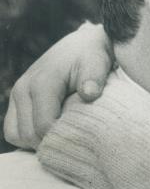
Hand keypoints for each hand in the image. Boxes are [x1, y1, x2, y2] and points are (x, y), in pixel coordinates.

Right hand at [3, 21, 113, 149]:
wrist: (80, 44)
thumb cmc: (91, 56)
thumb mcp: (97, 63)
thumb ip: (93, 79)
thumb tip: (89, 94)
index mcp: (42, 83)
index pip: (44, 126)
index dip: (61, 139)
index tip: (80, 140)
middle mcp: (23, 88)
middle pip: (29, 135)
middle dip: (49, 143)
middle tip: (72, 142)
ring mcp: (16, 94)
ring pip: (16, 135)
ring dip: (35, 142)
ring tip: (59, 137)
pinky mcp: (15, 100)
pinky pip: (12, 130)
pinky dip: (27, 137)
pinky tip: (48, 132)